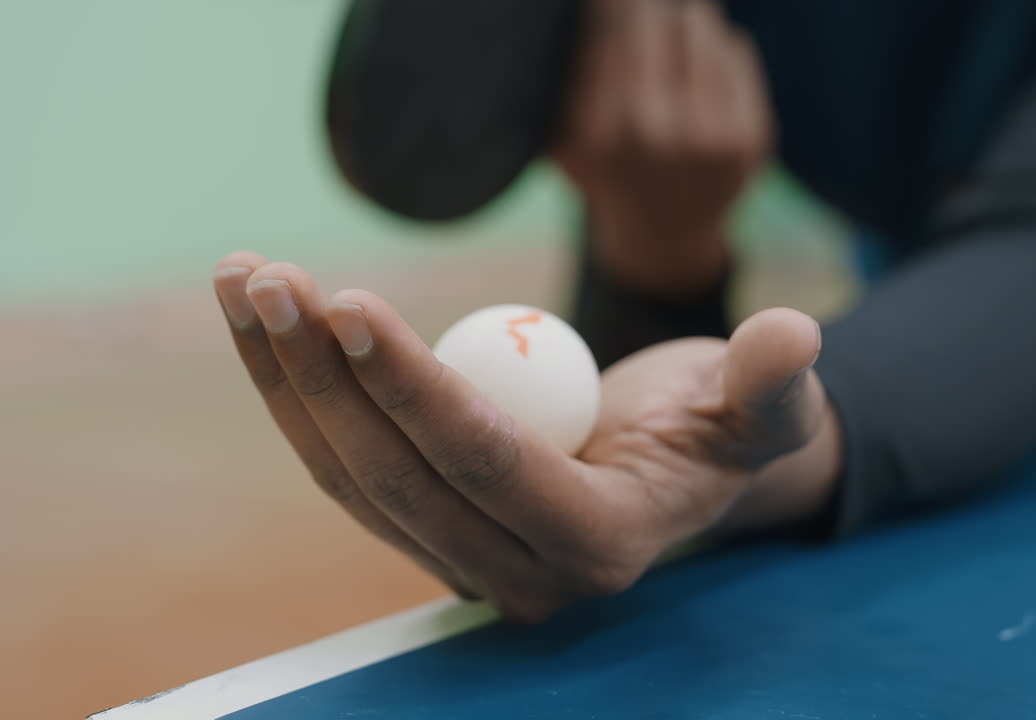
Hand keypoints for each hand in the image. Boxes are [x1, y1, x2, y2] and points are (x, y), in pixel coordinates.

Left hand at [214, 253, 839, 621]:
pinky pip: (341, 463)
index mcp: (598, 545)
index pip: (488, 469)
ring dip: (284, 377)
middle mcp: (516, 572)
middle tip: (269, 274)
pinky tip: (260, 321)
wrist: (673, 467)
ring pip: (348, 476)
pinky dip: (295, 389)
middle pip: (395, 479)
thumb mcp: (761, 406)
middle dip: (323, 374)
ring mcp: (458, 557)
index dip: (415, 387)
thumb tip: (790, 338)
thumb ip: (773, 384)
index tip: (350, 299)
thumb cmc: (720, 427)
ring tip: (245, 278)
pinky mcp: (421, 525)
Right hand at [554, 0, 771, 294]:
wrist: (661, 236)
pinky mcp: (750, 135)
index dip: (610, 3)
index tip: (608, 2)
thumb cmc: (604, 171)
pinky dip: (715, 50)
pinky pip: (734, 49)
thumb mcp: (564, 139)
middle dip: (645, 8)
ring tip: (668, 42)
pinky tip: (697, 76)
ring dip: (681, 22)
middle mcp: (654, 132)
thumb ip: (564, 80)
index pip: (610, 24)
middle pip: (655, 14)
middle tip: (640, 13)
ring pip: (699, 22)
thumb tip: (590, 8)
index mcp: (598, 133)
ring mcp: (708, 136)